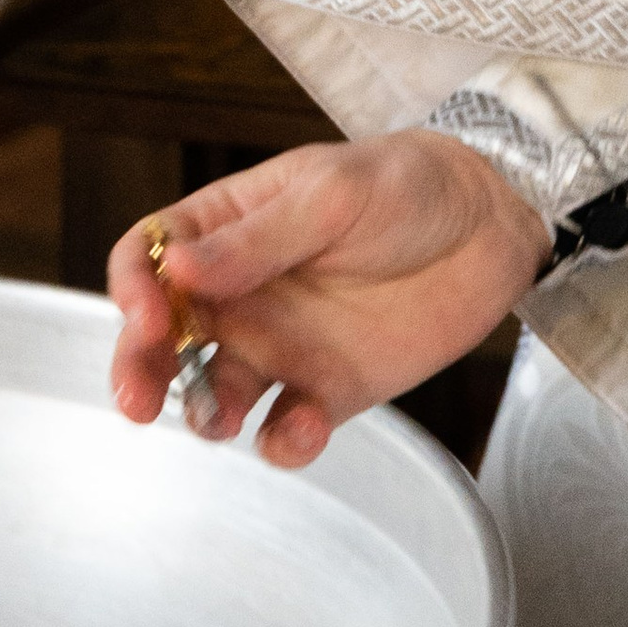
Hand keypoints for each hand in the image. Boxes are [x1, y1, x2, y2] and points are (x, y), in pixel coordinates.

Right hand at [107, 134, 549, 467]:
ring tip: (222, 415)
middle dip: (139, 369)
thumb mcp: (333, 193)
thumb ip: (260, 237)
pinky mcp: (325, 391)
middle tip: (139, 400)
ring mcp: (280, 345)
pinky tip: (305, 426)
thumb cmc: (407, 184)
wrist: (493, 224)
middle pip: (162, 338)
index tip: (150, 317)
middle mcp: (242, 291)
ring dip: (203, 412)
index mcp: (229, 227)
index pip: (150, 257)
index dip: (134, 289)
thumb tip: (178, 267)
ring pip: (210, 393)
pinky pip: (283, 430)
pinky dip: (283, 441)